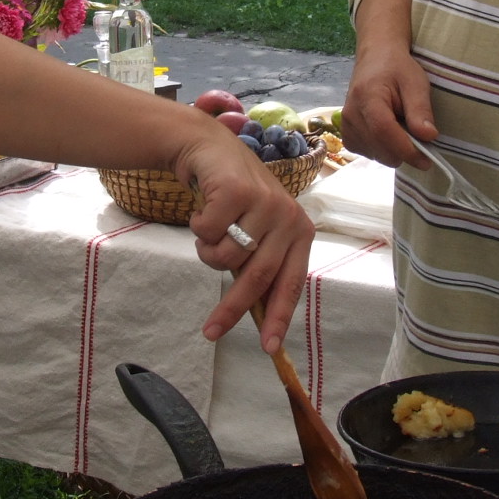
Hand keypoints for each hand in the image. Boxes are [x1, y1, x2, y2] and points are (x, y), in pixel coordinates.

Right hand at [172, 125, 313, 353]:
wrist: (212, 150)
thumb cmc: (236, 200)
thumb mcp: (258, 232)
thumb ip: (261, 266)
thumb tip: (260, 318)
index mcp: (301, 233)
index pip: (291, 284)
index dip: (278, 318)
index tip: (268, 348)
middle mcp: (289, 217)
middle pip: (257, 277)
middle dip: (231, 309)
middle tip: (210, 332)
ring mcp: (266, 202)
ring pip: (226, 256)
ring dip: (207, 251)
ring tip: (210, 232)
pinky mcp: (238, 190)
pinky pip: (207, 232)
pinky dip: (197, 228)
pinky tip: (204, 210)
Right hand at [342, 43, 437, 167]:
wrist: (376, 59)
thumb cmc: (397, 68)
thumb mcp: (416, 83)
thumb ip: (420, 110)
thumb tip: (429, 137)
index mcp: (367, 97)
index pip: (383, 131)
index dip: (406, 150)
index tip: (427, 161)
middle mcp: (351, 114)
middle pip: (380, 149)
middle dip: (404, 151)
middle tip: (418, 136)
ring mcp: (346, 126)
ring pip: (376, 155)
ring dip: (394, 150)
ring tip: (401, 127)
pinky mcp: (347, 135)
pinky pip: (369, 154)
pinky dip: (383, 150)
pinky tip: (389, 133)